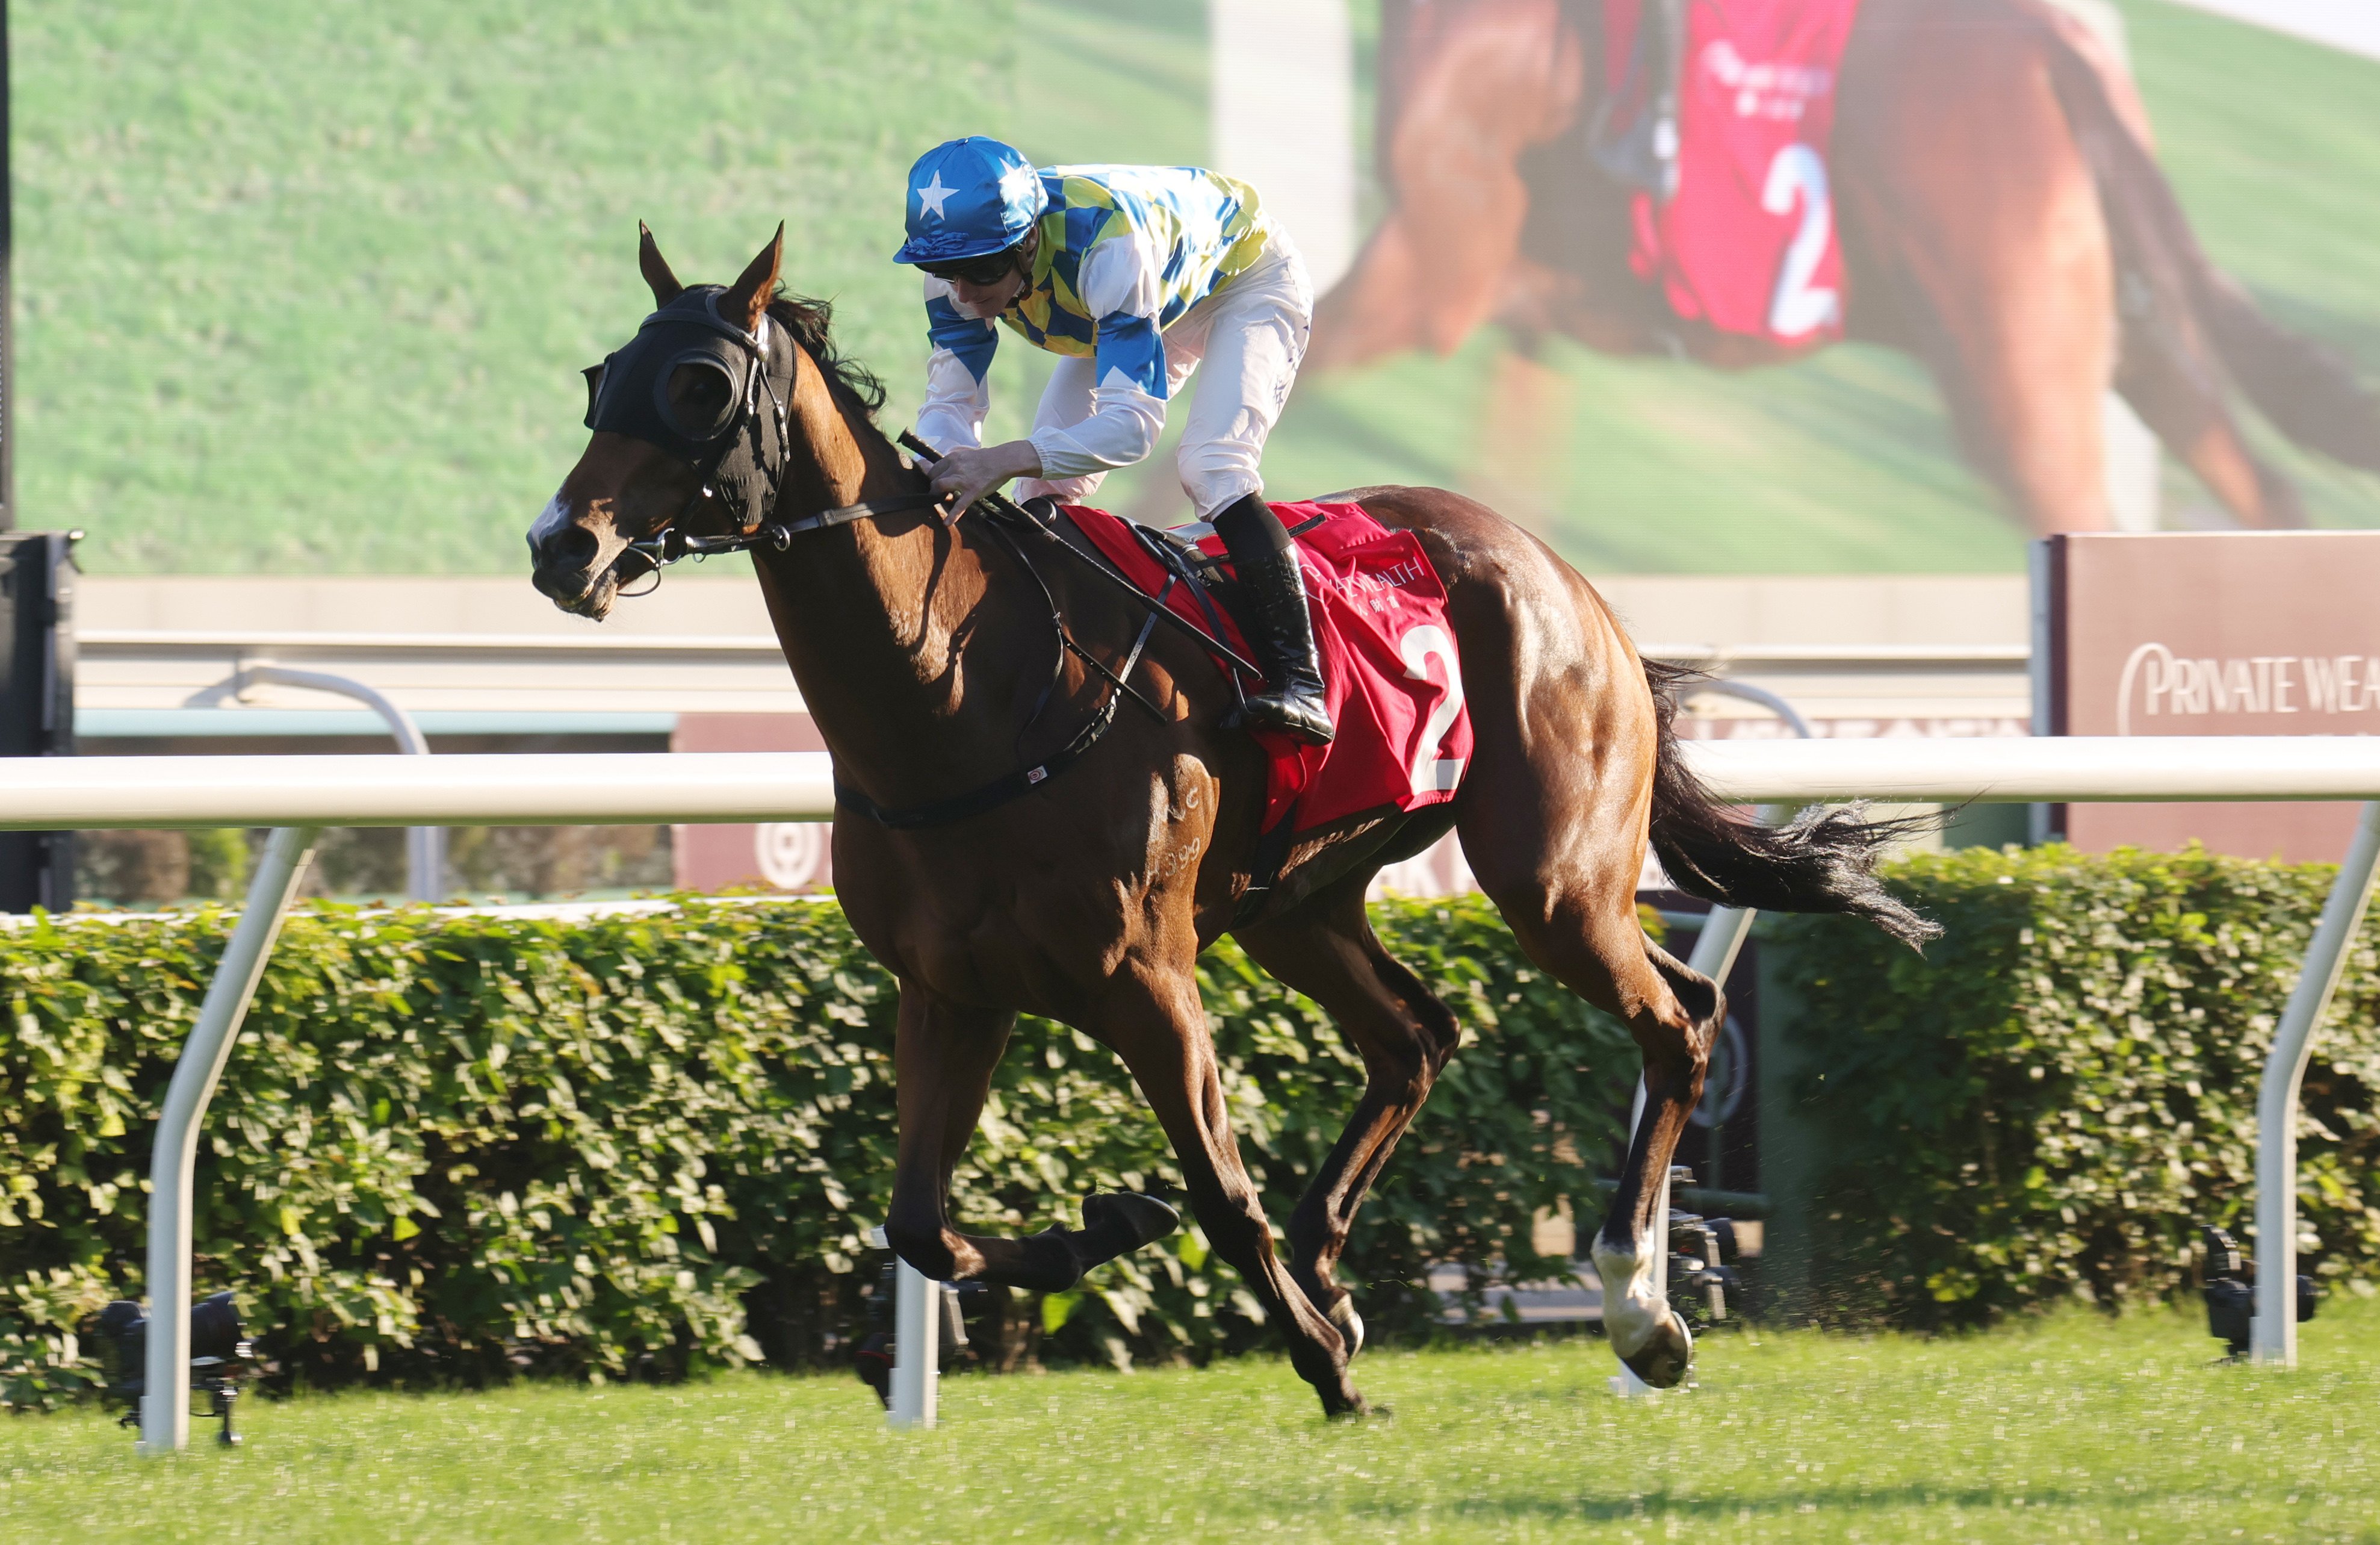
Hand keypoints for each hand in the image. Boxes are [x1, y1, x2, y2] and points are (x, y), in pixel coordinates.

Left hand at [926, 440, 1042, 521]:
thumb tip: (948, 468)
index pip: (934, 468)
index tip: (935, 483)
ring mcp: (962, 480)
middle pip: (934, 478)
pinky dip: (952, 515)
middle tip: (939, 493)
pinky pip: (959, 505)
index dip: (933, 477)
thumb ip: (955, 461)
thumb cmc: (987, 458)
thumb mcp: (966, 454)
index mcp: (953, 458)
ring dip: (937, 495)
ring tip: (941, 501)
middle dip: (934, 487)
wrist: (1003, 461)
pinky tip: (947, 523)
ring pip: (939, 486)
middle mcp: (954, 467)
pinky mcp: (972, 492)